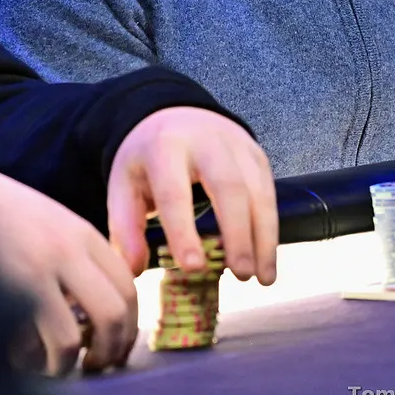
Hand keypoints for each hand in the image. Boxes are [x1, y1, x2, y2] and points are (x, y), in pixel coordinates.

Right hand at [0, 160, 137, 374]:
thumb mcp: (44, 217)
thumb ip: (73, 250)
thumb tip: (98, 299)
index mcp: (79, 231)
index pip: (127, 285)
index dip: (128, 324)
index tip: (118, 343)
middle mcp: (64, 249)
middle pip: (114, 314)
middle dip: (111, 350)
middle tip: (98, 364)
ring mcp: (32, 270)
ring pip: (71, 339)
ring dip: (67, 364)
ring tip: (56, 368)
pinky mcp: (0, 290)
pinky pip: (27, 342)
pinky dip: (30, 359)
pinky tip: (20, 356)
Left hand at [107, 107, 277, 284]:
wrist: (174, 116)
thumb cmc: (148, 161)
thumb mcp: (124, 185)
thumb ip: (125, 227)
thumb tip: (134, 270)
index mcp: (164, 147)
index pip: (174, 191)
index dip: (183, 230)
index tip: (193, 268)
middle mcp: (205, 141)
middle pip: (227, 186)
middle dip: (237, 233)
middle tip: (240, 275)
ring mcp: (237, 145)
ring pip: (256, 191)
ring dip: (263, 237)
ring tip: (262, 279)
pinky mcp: (256, 154)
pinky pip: (268, 193)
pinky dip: (270, 229)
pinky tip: (267, 260)